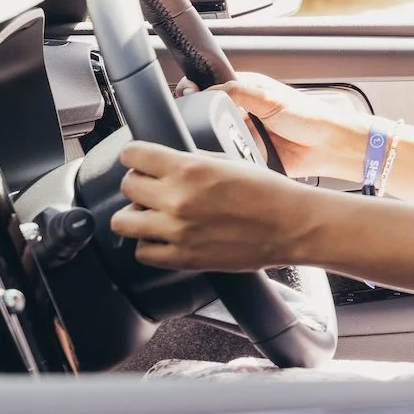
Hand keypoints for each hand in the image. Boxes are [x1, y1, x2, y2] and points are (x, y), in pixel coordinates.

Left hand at [110, 142, 319, 271]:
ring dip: (136, 215)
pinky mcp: (182, 258)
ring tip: (154, 213)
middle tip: (154, 186)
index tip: (138, 159)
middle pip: (126, 185)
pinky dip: (149, 244)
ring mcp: (177, 232)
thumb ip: (192, 160)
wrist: (291, 226)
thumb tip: (166, 161)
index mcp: (191, 169)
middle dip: (139, 182)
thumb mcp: (230, 160)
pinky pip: (141, 252)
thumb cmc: (269, 192)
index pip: (133, 155)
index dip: (134, 155)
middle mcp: (178, 199)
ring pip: (122, 221)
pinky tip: (165, 236)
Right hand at [173, 71, 365, 180]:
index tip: (185, 95)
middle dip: (201, 118)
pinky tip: (228, 155)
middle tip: (198, 120)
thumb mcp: (271, 98)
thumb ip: (238, 92)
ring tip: (222, 138)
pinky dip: (226, 156)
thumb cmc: (310, 116)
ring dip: (215, 139)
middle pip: (207, 113)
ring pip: (214, 136)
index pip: (211, 86)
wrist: (329, 146)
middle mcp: (242, 112)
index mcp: (246, 91)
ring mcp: (243, 134)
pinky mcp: (247, 155)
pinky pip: (227, 156)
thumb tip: (208, 90)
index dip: (196, 90)